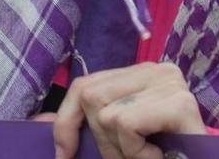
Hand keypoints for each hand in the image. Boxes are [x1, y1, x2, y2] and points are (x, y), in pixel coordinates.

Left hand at [44, 62, 206, 158]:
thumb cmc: (162, 155)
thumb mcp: (117, 141)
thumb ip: (85, 127)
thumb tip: (37, 123)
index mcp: (140, 74)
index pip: (84, 85)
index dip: (66, 124)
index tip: (65, 156)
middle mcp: (158, 69)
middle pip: (91, 97)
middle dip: (101, 142)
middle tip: (131, 156)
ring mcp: (171, 83)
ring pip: (106, 115)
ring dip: (120, 151)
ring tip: (148, 156)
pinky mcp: (181, 103)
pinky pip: (126, 124)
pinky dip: (136, 153)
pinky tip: (159, 157)